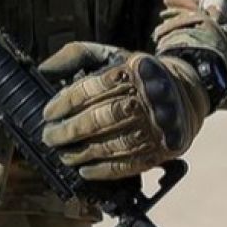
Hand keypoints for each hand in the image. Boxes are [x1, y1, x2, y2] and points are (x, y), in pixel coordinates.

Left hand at [38, 42, 208, 180]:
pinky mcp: (163, 148)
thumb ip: (75, 56)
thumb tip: (42, 71)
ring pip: (112, 144)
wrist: (184, 90)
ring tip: (63, 155)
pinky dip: (104, 170)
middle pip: (100, 119)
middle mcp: (147, 97)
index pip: (90, 89)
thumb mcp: (109, 55)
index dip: (64, 103)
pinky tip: (85, 170)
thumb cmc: (135, 74)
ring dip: (82, 153)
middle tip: (49, 137)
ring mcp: (157, 125)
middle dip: (68, 131)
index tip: (47, 114)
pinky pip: (130, 164)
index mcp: (131, 70)